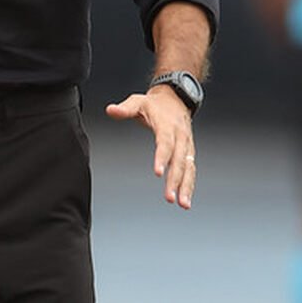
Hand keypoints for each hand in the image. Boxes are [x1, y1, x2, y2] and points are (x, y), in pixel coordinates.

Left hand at [105, 86, 196, 208]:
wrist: (176, 98)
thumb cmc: (153, 104)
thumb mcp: (137, 101)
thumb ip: (124, 108)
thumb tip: (110, 110)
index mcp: (167, 125)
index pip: (165, 143)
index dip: (162, 158)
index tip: (158, 172)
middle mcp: (180, 137)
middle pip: (179, 160)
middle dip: (175, 180)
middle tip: (170, 198)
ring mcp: (186, 145)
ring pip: (189, 168)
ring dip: (186, 187)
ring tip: (183, 204)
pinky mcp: (188, 152)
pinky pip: (191, 170)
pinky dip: (189, 185)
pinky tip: (185, 199)